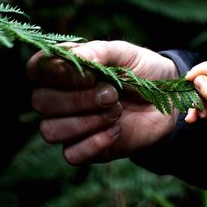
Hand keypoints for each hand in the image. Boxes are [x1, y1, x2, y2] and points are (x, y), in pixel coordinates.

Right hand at [27, 40, 178, 164]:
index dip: (56, 73)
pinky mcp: (89, 148)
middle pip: (41, 102)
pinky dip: (94, 143)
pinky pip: (72, 155)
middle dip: (79, 99)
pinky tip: (117, 130)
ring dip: (86, 121)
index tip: (89, 74)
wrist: (169, 102)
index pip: (37, 70)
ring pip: (51, 131)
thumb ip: (100, 52)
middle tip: (113, 94)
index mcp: (66, 70)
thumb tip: (75, 59)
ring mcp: (74, 125)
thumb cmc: (144, 73)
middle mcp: (63, 98)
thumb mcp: (126, 53)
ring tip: (117, 111)